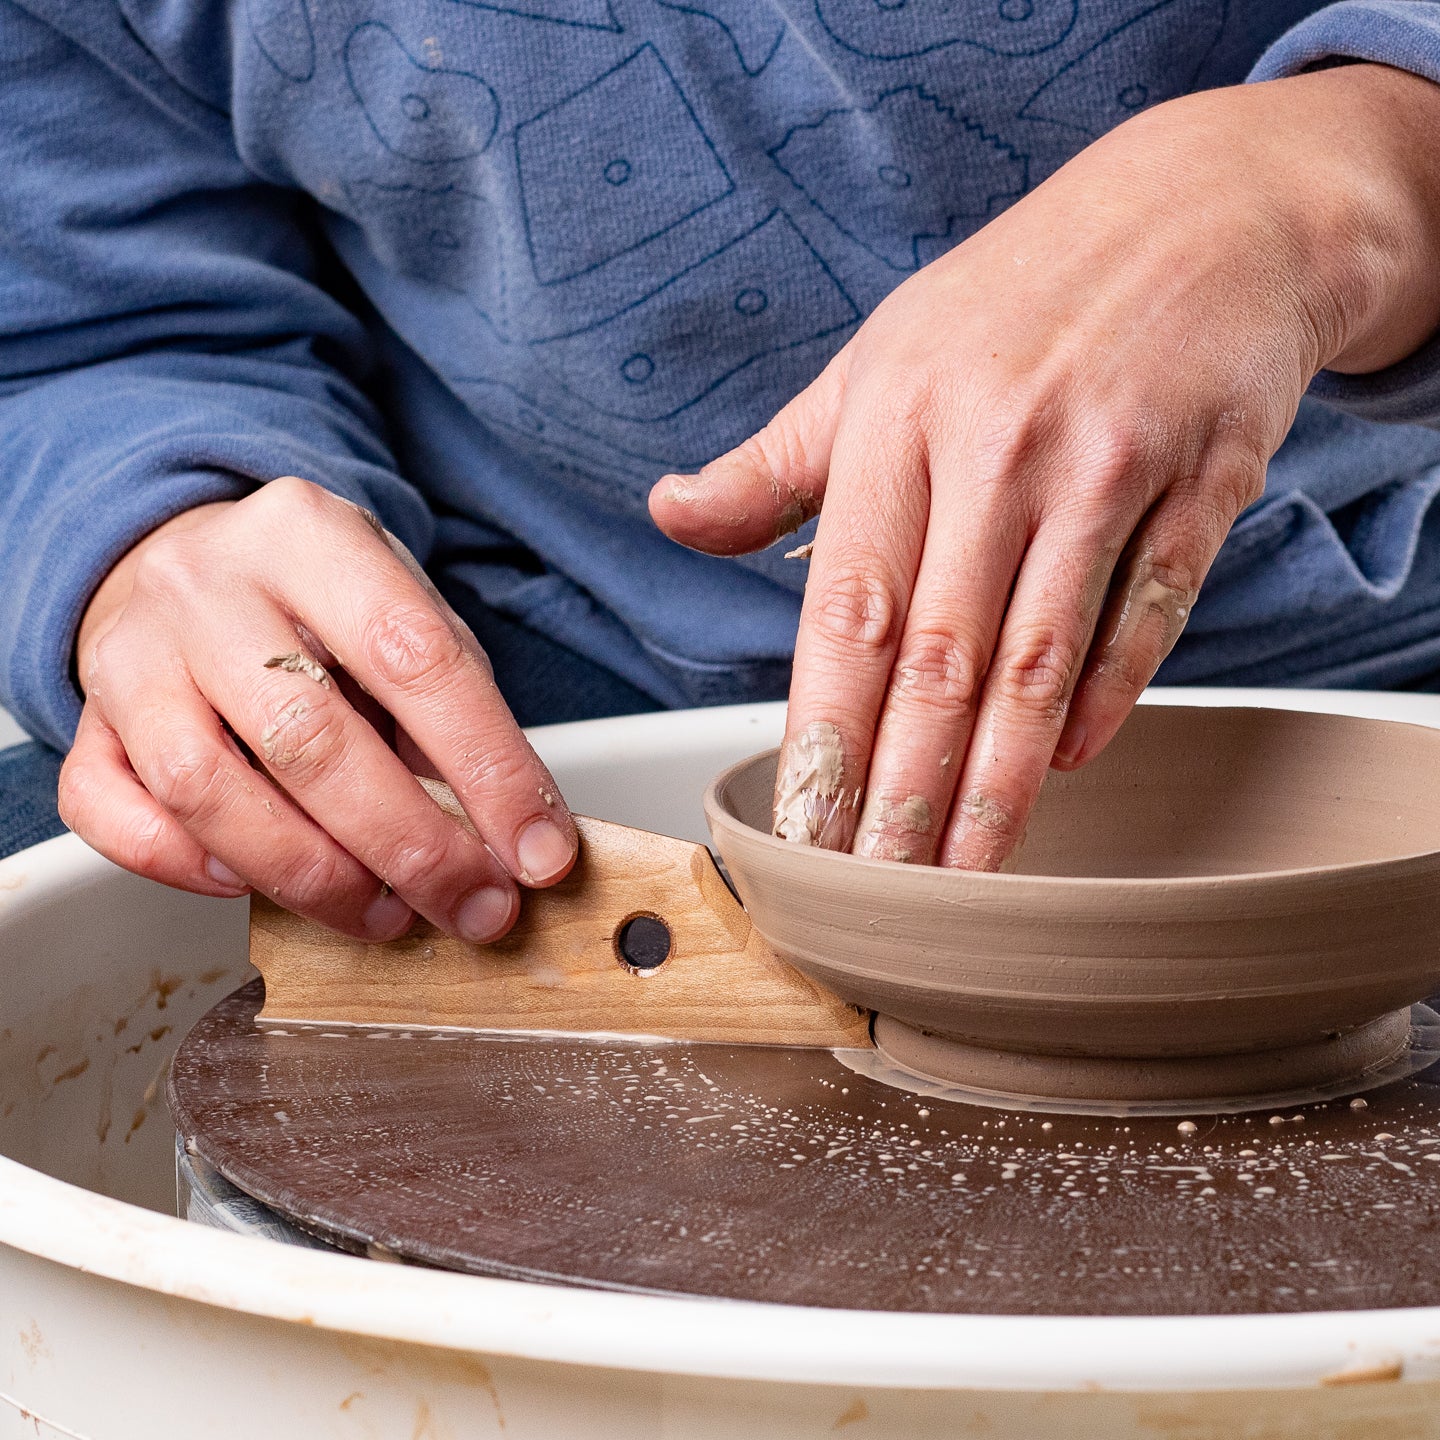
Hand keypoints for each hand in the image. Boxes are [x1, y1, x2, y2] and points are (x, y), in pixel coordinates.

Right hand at [59, 478, 576, 939]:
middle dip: (410, 846)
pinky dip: (186, 869)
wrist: (187, 561)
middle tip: (473, 906)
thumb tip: (514, 835)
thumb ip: (453, 709)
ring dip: (310, 876)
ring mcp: (132, 653)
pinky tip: (254, 882)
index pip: (417, 659)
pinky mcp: (87, 719)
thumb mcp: (403, 613)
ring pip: (206, 789)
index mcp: (311, 536)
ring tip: (386, 914)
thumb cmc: (315, 603)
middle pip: (309, 738)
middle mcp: (208, 586)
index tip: (539, 853)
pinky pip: (112, 814)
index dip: (490, 770)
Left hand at [652, 64, 1439, 868]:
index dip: (823, 734)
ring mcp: (1105, 462)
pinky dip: (1105, 698)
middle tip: (879, 893)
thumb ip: (773, 462)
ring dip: (997, 779)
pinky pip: (1146, 611)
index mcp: (896, 422)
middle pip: (939, 658)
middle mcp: (996, 446)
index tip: (805, 829)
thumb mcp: (874, 362)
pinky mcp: (1203, 476)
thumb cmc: (1015, 300)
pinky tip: (1065, 767)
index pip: (845, 612)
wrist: (1200, 209)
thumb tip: (671, 514)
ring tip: (963, 873)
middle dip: (903, 791)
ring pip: (1038, 656)